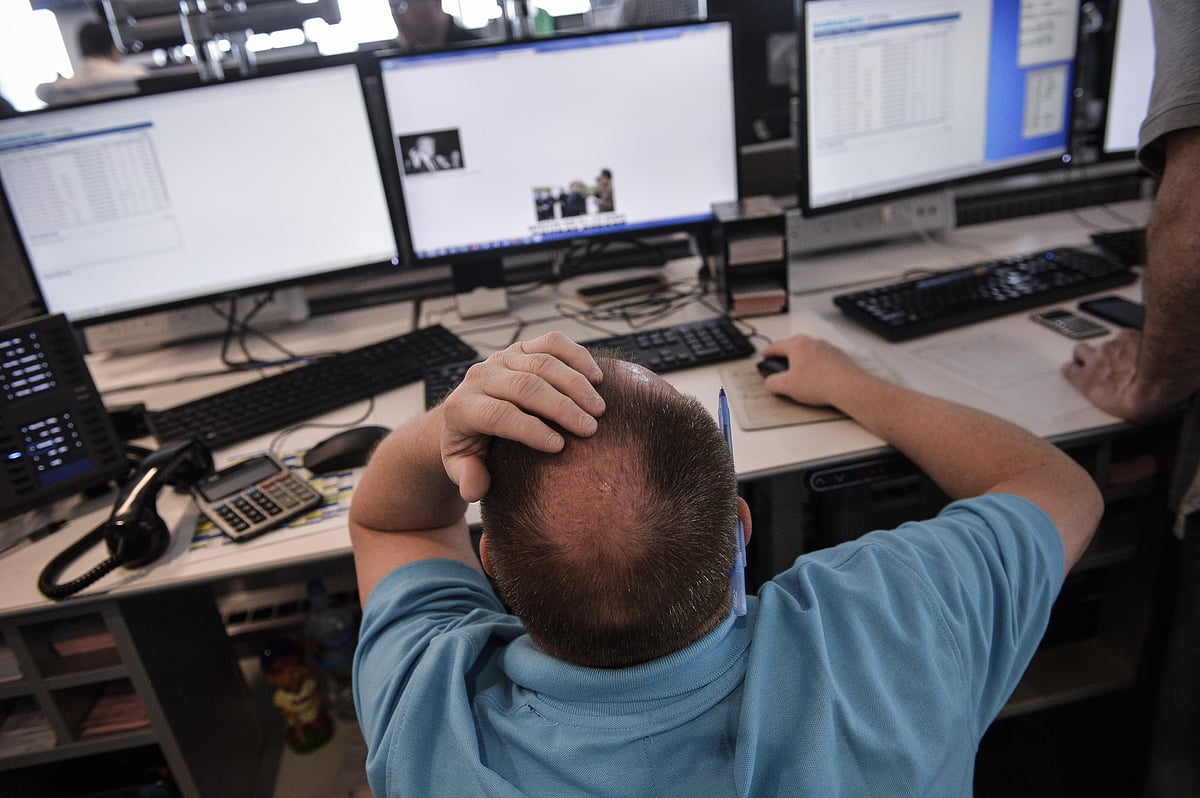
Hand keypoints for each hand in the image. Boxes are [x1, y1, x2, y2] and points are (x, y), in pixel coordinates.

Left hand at [439, 332, 604, 501]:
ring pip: (543, 362)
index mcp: (463, 407)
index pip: (498, 414)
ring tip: (599, 409)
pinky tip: (598, 378)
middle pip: (525, 386)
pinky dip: (578, 357)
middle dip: (561, 407)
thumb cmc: (469, 446)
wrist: (466, 413)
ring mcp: (503, 358)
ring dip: (576, 384)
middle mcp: (481, 376)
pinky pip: (553, 343)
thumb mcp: (460, 467)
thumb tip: (475, 488)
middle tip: (590, 429)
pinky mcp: (523, 347)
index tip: (559, 446)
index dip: (529, 429)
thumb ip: (467, 477)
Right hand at [759, 334, 869, 407]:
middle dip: (787, 355)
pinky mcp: (840, 357)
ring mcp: (828, 348)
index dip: (768, 352)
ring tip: (803, 376)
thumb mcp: (786, 386)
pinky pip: (824, 358)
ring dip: (804, 360)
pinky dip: (818, 366)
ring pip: (810, 351)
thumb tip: (770, 382)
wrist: (848, 387)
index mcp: (797, 345)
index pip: (777, 346)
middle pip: (794, 346)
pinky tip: (819, 379)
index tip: (765, 355)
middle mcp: (813, 342)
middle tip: (782, 366)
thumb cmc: (819, 383)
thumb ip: (772, 383)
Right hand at [1062, 329, 1176, 421]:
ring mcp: (1112, 346)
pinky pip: (1125, 335)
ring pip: (1106, 342)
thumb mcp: (1112, 407)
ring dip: (1114, 349)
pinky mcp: (1128, 337)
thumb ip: (1104, 393)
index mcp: (1087, 380)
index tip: (1075, 368)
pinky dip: (1130, 341)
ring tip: (1126, 356)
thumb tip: (1111, 395)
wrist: (1158, 386)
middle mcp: (1096, 360)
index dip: (1073, 368)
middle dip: (1087, 353)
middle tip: (1098, 359)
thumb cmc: (1139, 402)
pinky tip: (1138, 347)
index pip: (1069, 369)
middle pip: (1081, 349)